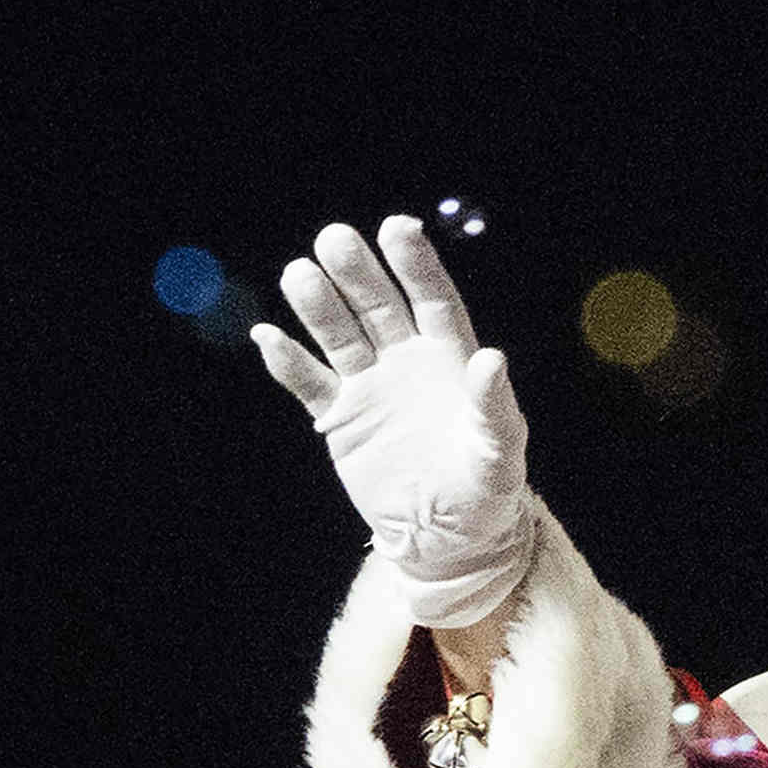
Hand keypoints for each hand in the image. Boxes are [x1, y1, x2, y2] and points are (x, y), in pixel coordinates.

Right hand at [254, 216, 535, 631]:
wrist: (449, 541)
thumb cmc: (488, 494)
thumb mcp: (499, 453)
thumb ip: (494, 406)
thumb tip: (491, 358)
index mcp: (451, 359)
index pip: (432, 301)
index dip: (415, 265)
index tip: (398, 226)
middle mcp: (406, 362)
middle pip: (377, 308)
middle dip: (357, 274)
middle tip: (334, 239)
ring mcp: (370, 387)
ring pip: (339, 336)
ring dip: (318, 307)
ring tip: (298, 273)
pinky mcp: (340, 419)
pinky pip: (309, 383)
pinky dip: (288, 362)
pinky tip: (268, 336)